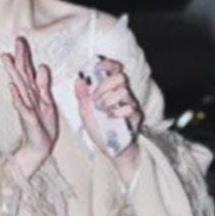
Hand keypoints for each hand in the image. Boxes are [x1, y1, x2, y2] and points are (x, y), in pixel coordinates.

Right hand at [1, 36, 57, 178]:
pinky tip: (12, 86)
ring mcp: (26, 107)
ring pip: (20, 86)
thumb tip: (41, 66)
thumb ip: (44, 85)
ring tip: (7, 58)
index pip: (28, 71)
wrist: (39, 147)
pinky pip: (21, 106)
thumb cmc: (42, 126)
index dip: (25, 56)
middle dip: (20, 57)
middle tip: (16, 40)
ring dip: (13, 72)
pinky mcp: (27, 118)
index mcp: (33, 93)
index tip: (21, 40)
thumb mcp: (47, 102)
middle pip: (22, 74)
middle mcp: (27, 97)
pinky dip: (17, 96)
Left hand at [74, 57, 142, 183]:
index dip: (106, 64)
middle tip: (96, 98)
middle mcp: (122, 93)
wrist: (111, 150)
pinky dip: (117, 111)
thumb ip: (82, 97)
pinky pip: (129, 107)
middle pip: (120, 76)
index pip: (113, 68)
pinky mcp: (136, 116)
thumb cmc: (100, 130)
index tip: (96, 68)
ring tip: (102, 111)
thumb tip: (78, 80)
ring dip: (109, 100)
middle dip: (104, 85)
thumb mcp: (86, 114)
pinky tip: (111, 118)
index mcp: (110, 90)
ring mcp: (130, 104)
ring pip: (123, 91)